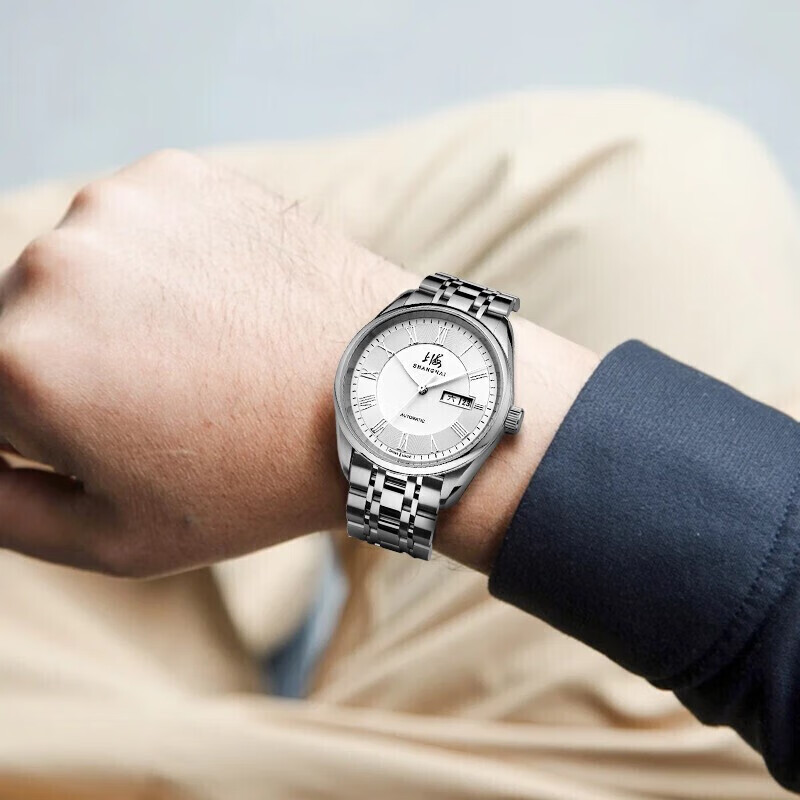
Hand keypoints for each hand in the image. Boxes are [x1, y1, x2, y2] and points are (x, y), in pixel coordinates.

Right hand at [0, 150, 412, 576]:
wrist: (379, 394)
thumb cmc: (257, 479)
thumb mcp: (117, 540)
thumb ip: (3, 508)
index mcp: (17, 361)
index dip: (37, 429)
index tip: (105, 434)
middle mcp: (50, 265)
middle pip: (15, 326)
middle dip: (68, 367)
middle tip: (166, 399)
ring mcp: (117, 207)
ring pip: (73, 273)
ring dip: (112, 311)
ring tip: (202, 352)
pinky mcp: (173, 174)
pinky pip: (130, 227)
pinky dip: (159, 263)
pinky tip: (222, 304)